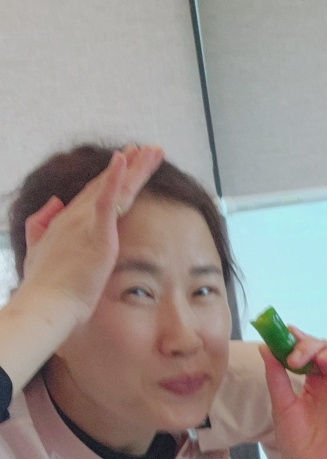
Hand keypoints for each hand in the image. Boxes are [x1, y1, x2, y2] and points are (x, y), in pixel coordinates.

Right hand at [17, 145, 163, 326]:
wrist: (47, 304)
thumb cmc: (47, 287)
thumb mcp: (38, 251)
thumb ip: (41, 225)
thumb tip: (53, 203)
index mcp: (65, 222)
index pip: (92, 194)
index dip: (109, 177)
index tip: (125, 161)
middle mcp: (74, 216)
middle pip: (106, 184)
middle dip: (129, 165)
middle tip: (145, 149)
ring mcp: (85, 223)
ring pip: (114, 187)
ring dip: (135, 167)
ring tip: (152, 150)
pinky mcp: (96, 233)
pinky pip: (108, 199)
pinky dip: (116, 179)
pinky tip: (125, 160)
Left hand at [260, 333, 326, 458]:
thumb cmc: (296, 441)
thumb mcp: (281, 403)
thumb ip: (277, 375)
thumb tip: (267, 347)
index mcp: (316, 382)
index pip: (313, 351)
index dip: (302, 340)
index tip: (286, 332)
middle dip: (313, 346)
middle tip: (295, 355)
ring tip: (318, 358)